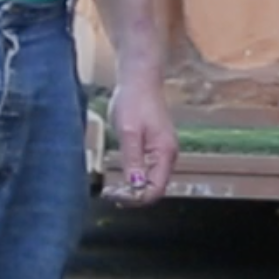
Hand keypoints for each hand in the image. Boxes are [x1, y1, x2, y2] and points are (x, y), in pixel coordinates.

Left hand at [105, 74, 180, 206]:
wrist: (140, 80)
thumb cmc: (134, 101)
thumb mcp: (129, 132)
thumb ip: (133, 159)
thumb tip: (135, 186)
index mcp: (165, 153)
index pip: (156, 190)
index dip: (136, 198)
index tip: (114, 195)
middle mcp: (169, 155)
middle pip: (156, 188)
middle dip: (134, 196)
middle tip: (110, 194)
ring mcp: (163, 151)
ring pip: (152, 181)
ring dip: (134, 188)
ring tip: (113, 188)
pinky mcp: (156, 147)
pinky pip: (149, 171)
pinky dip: (136, 178)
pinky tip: (121, 176)